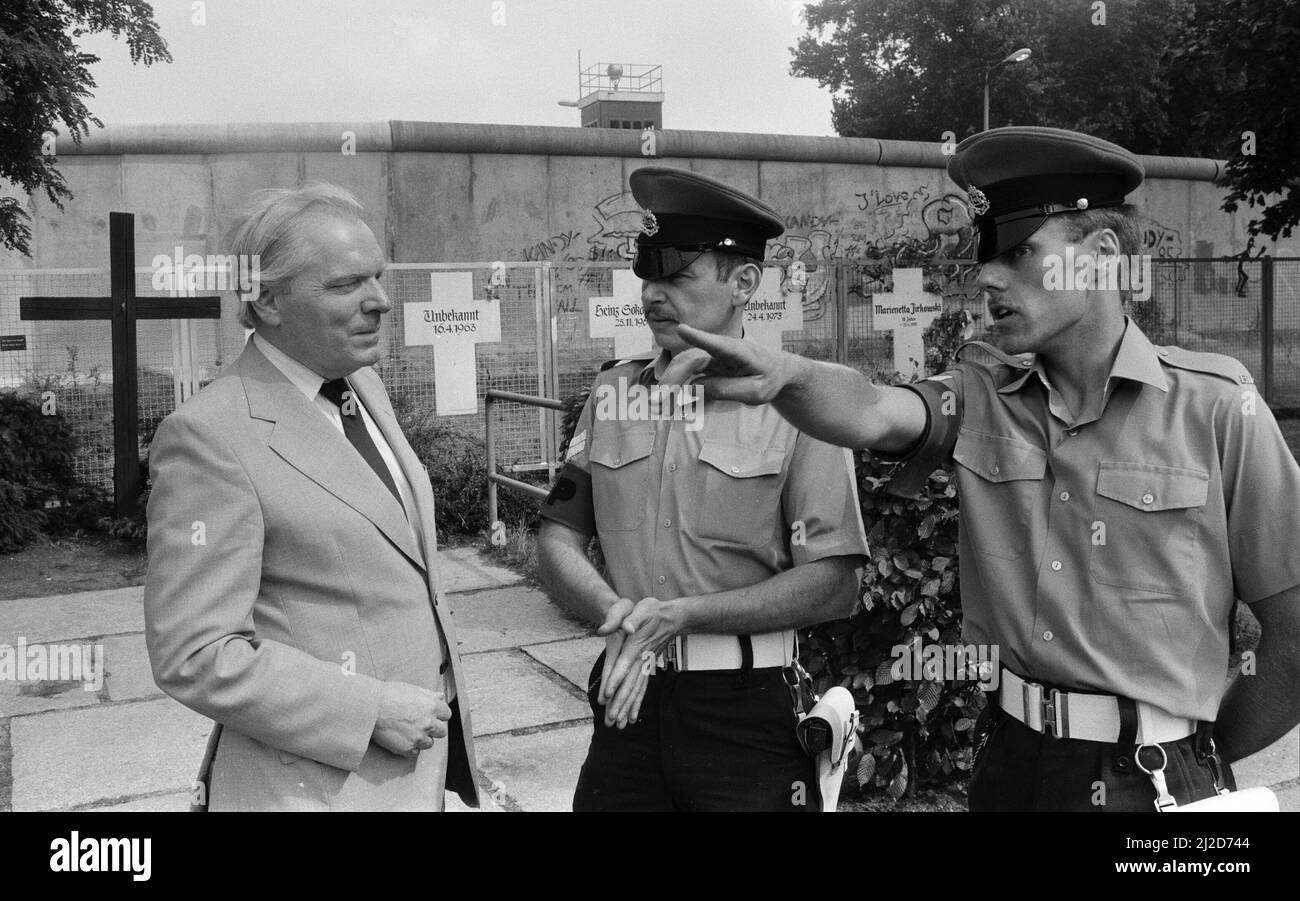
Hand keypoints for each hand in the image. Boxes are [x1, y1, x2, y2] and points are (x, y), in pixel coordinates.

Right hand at [372, 681, 451, 757]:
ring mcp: (419, 737)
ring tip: (408, 731)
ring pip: (429, 743)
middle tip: (420, 724)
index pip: (446, 715)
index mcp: (432, 706)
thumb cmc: (388, 695)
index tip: (431, 715)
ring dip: (422, 738)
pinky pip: (415, 752)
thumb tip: (440, 697)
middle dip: (433, 728)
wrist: (369, 708)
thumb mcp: (412, 690)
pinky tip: (401, 738)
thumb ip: (429, 695)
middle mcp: (428, 722)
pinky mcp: (408, 748)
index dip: (438, 715)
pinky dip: (410, 747)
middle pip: (442, 731)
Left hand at [601, 597, 681, 726]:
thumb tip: (625, 627)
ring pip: (636, 690)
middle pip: (630, 684)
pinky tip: (631, 717)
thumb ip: (632, 618)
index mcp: (637, 645)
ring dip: (626, 708)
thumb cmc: (653, 610)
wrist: (673, 616)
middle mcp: (641, 659)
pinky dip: (636, 703)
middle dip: (620, 703)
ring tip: (619, 726)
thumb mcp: (641, 608)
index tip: (607, 695)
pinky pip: (641, 689)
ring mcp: (646, 666)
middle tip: (610, 721)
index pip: (625, 664)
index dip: (616, 679)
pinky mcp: (647, 668)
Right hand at [661, 325, 796, 404]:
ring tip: (661, 406)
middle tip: (660, 401)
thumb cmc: (768, 379)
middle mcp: (720, 350)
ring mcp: (712, 356)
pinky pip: (687, 375)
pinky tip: (672, 404)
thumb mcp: (755, 392)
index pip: (717, 344)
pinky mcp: (707, 365)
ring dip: (670, 384)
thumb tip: (695, 389)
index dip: (698, 337)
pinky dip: (678, 388)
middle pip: (690, 359)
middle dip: (672, 378)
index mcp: (738, 352)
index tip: (682, 330)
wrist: (775, 371)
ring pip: (684, 366)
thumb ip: (727, 390)